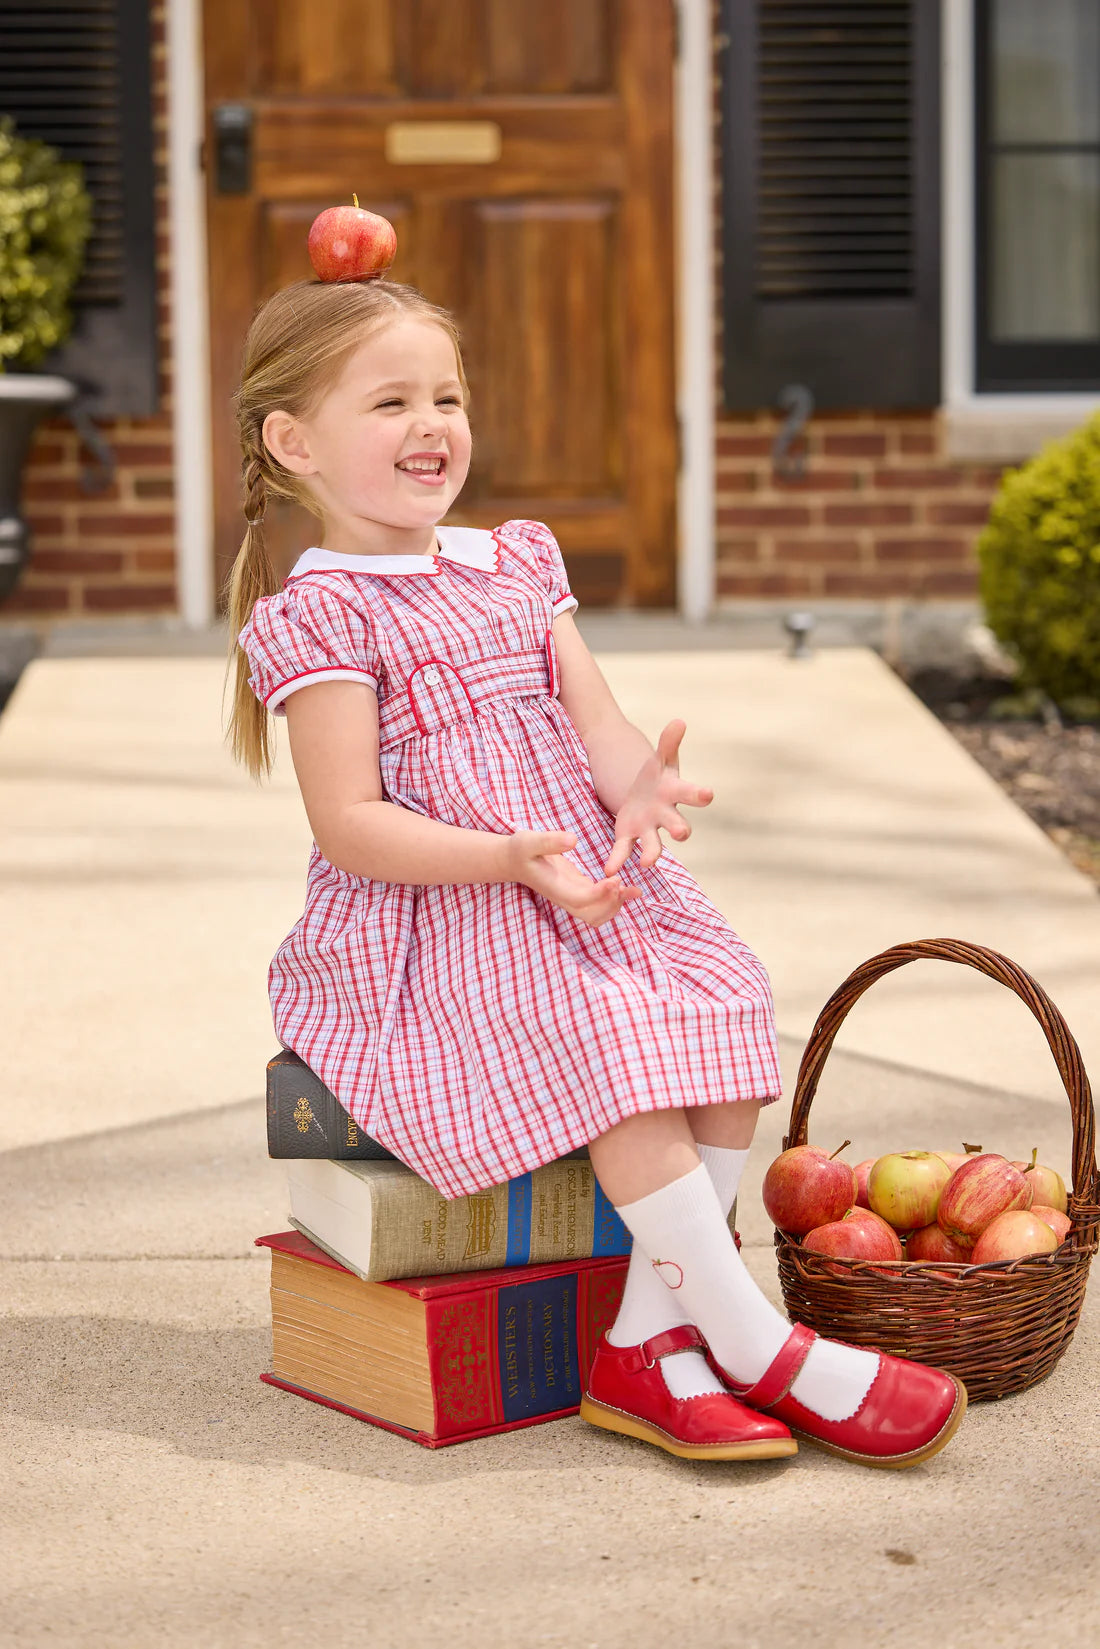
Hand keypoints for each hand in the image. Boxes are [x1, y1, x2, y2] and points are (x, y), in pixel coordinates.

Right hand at [508, 828, 644, 927]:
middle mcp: (564, 897)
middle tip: (623, 885)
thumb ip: (549, 841)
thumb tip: (573, 840)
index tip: (615, 879)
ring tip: (632, 890)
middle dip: (611, 904)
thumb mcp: (529, 840)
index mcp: (554, 888)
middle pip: (591, 915)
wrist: (513, 860)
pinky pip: (599, 903)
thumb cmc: (520, 850)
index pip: (581, 900)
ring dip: (616, 906)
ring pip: (597, 914)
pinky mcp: (578, 889)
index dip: (600, 894)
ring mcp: (572, 895)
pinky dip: (615, 899)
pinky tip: (628, 888)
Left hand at [603, 719, 713, 876]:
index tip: (708, 793)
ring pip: (654, 844)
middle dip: (681, 829)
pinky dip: (617, 860)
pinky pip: (624, 850)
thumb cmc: (658, 777)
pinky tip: (609, 870)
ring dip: (651, 853)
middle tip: (683, 833)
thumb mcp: (661, 758)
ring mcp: (649, 828)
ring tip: (646, 863)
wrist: (641, 794)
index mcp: (675, 793)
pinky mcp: (630, 836)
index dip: (699, 794)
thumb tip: (679, 721)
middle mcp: (667, 815)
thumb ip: (669, 743)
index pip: (691, 793)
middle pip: (678, 824)